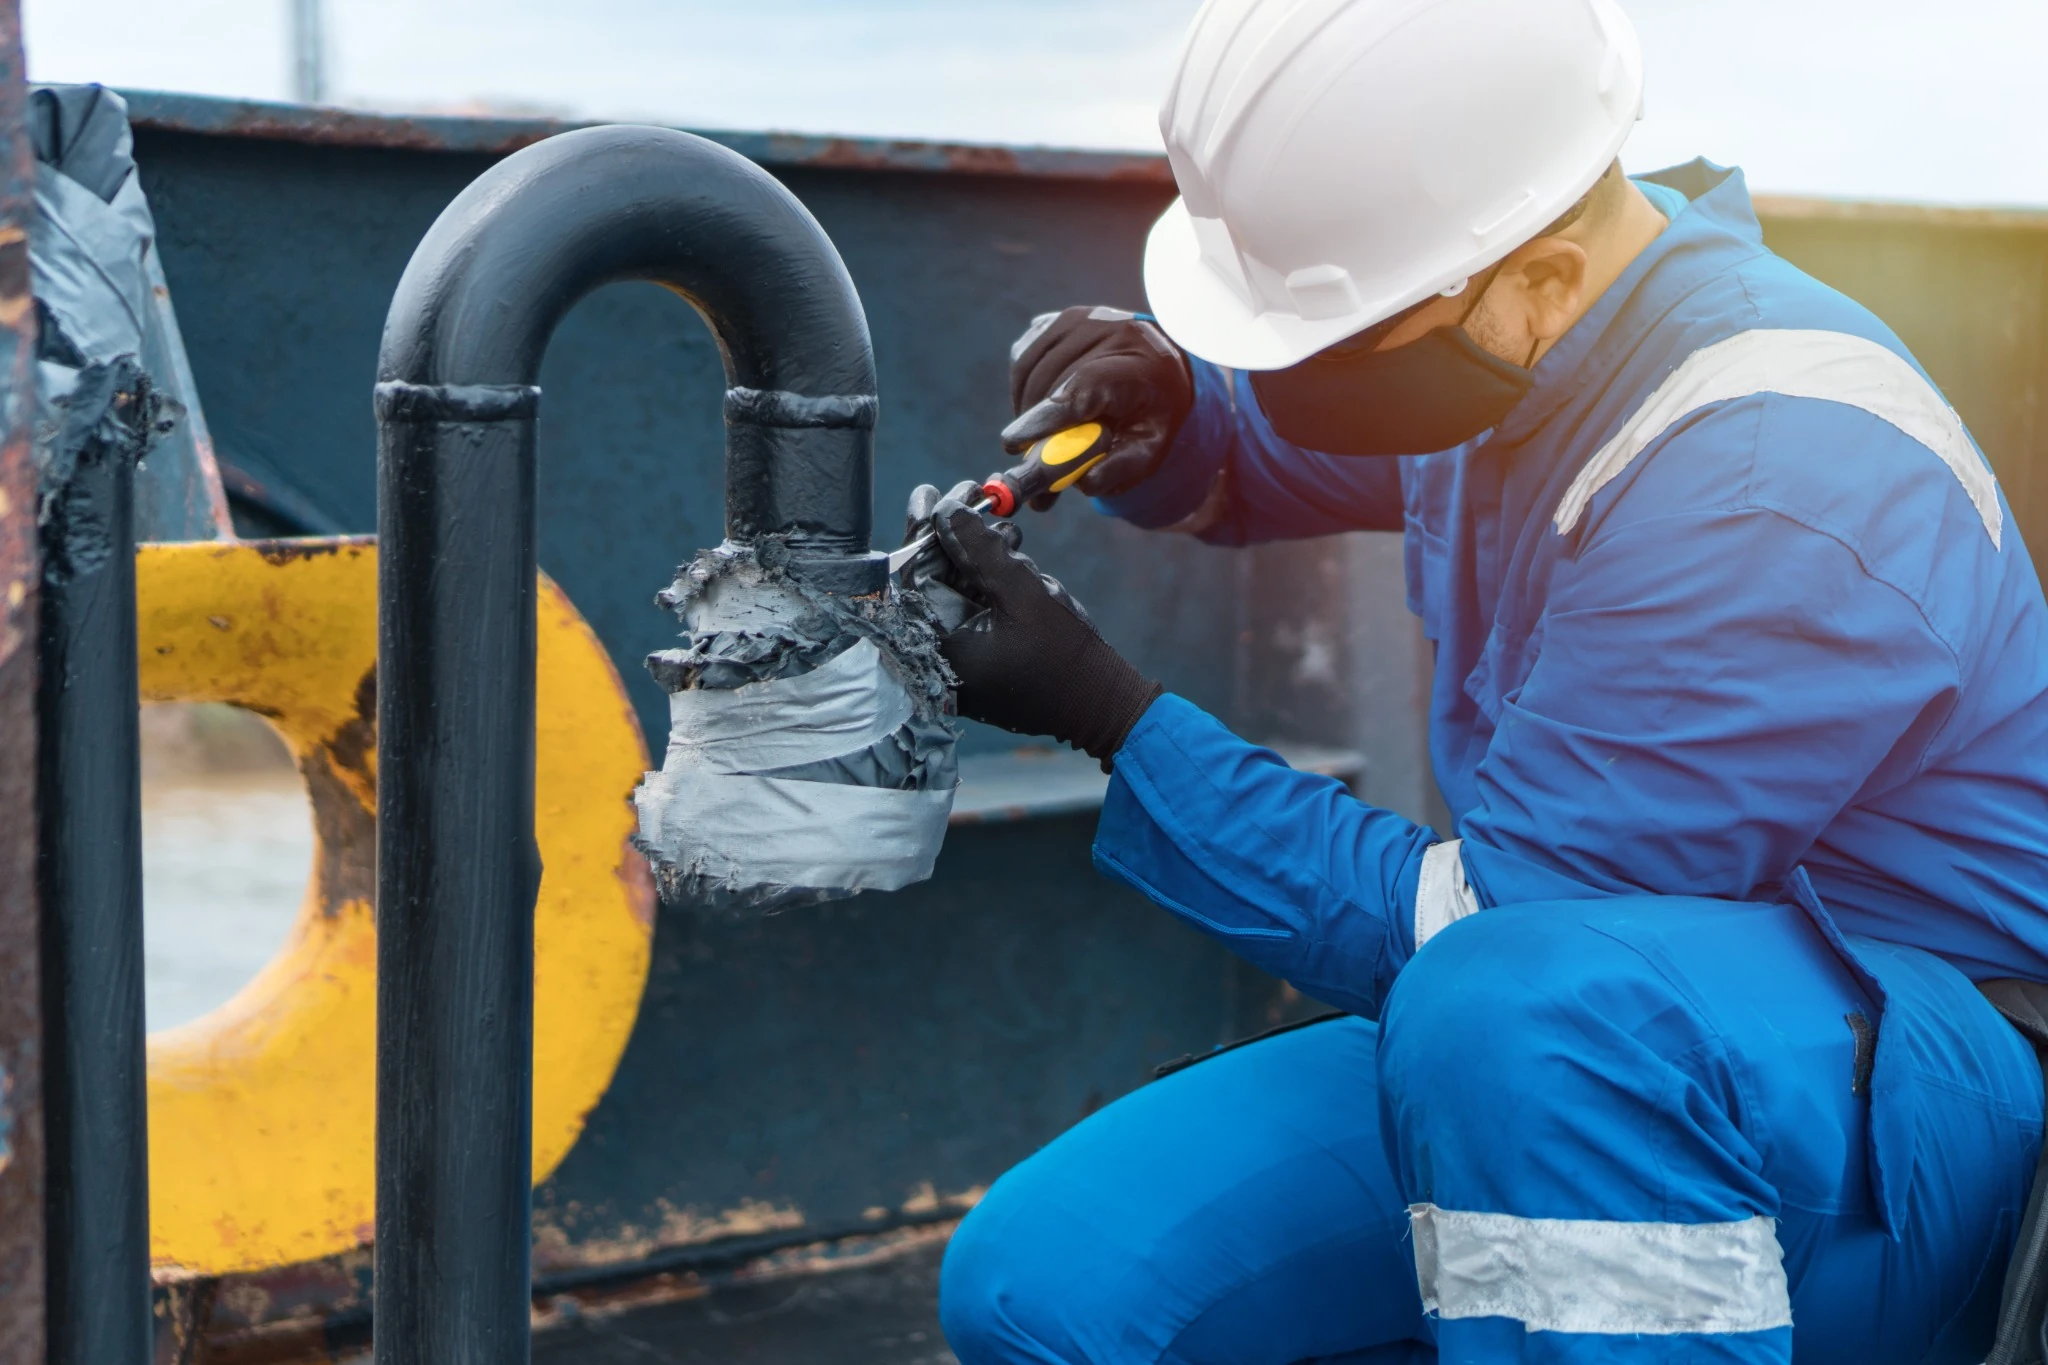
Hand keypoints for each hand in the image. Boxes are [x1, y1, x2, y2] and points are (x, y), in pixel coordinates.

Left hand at [917, 490, 1161, 764]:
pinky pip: (972, 608)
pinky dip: (989, 581)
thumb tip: (946, 510)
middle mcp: (938, 656)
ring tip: (1010, 534)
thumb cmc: (1063, 656)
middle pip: (932, 580)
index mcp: (937, 647)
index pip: (914, 576)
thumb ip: (980, 550)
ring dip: (978, 556)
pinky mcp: (979, 657)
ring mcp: (958, 659)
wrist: (1099, 704)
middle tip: (974, 497)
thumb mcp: (1023, 594)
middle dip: (956, 538)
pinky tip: (1015, 557)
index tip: (932, 493)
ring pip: (955, 590)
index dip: (924, 529)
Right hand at [1004, 306, 1193, 507]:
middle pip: (1049, 383)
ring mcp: (1077, 320)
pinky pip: (1023, 361)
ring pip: (1028, 373)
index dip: (1045, 418)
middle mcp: (1107, 331)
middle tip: (1032, 465)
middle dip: (1033, 429)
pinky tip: (1043, 407)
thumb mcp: (1149, 450)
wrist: (1158, 367)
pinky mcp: (1054, 320)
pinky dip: (1024, 391)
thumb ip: (1116, 469)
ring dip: (1026, 411)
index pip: (1083, 386)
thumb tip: (1077, 482)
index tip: (1013, 444)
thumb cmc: (1150, 415)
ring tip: (1044, 435)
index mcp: (1139, 366)